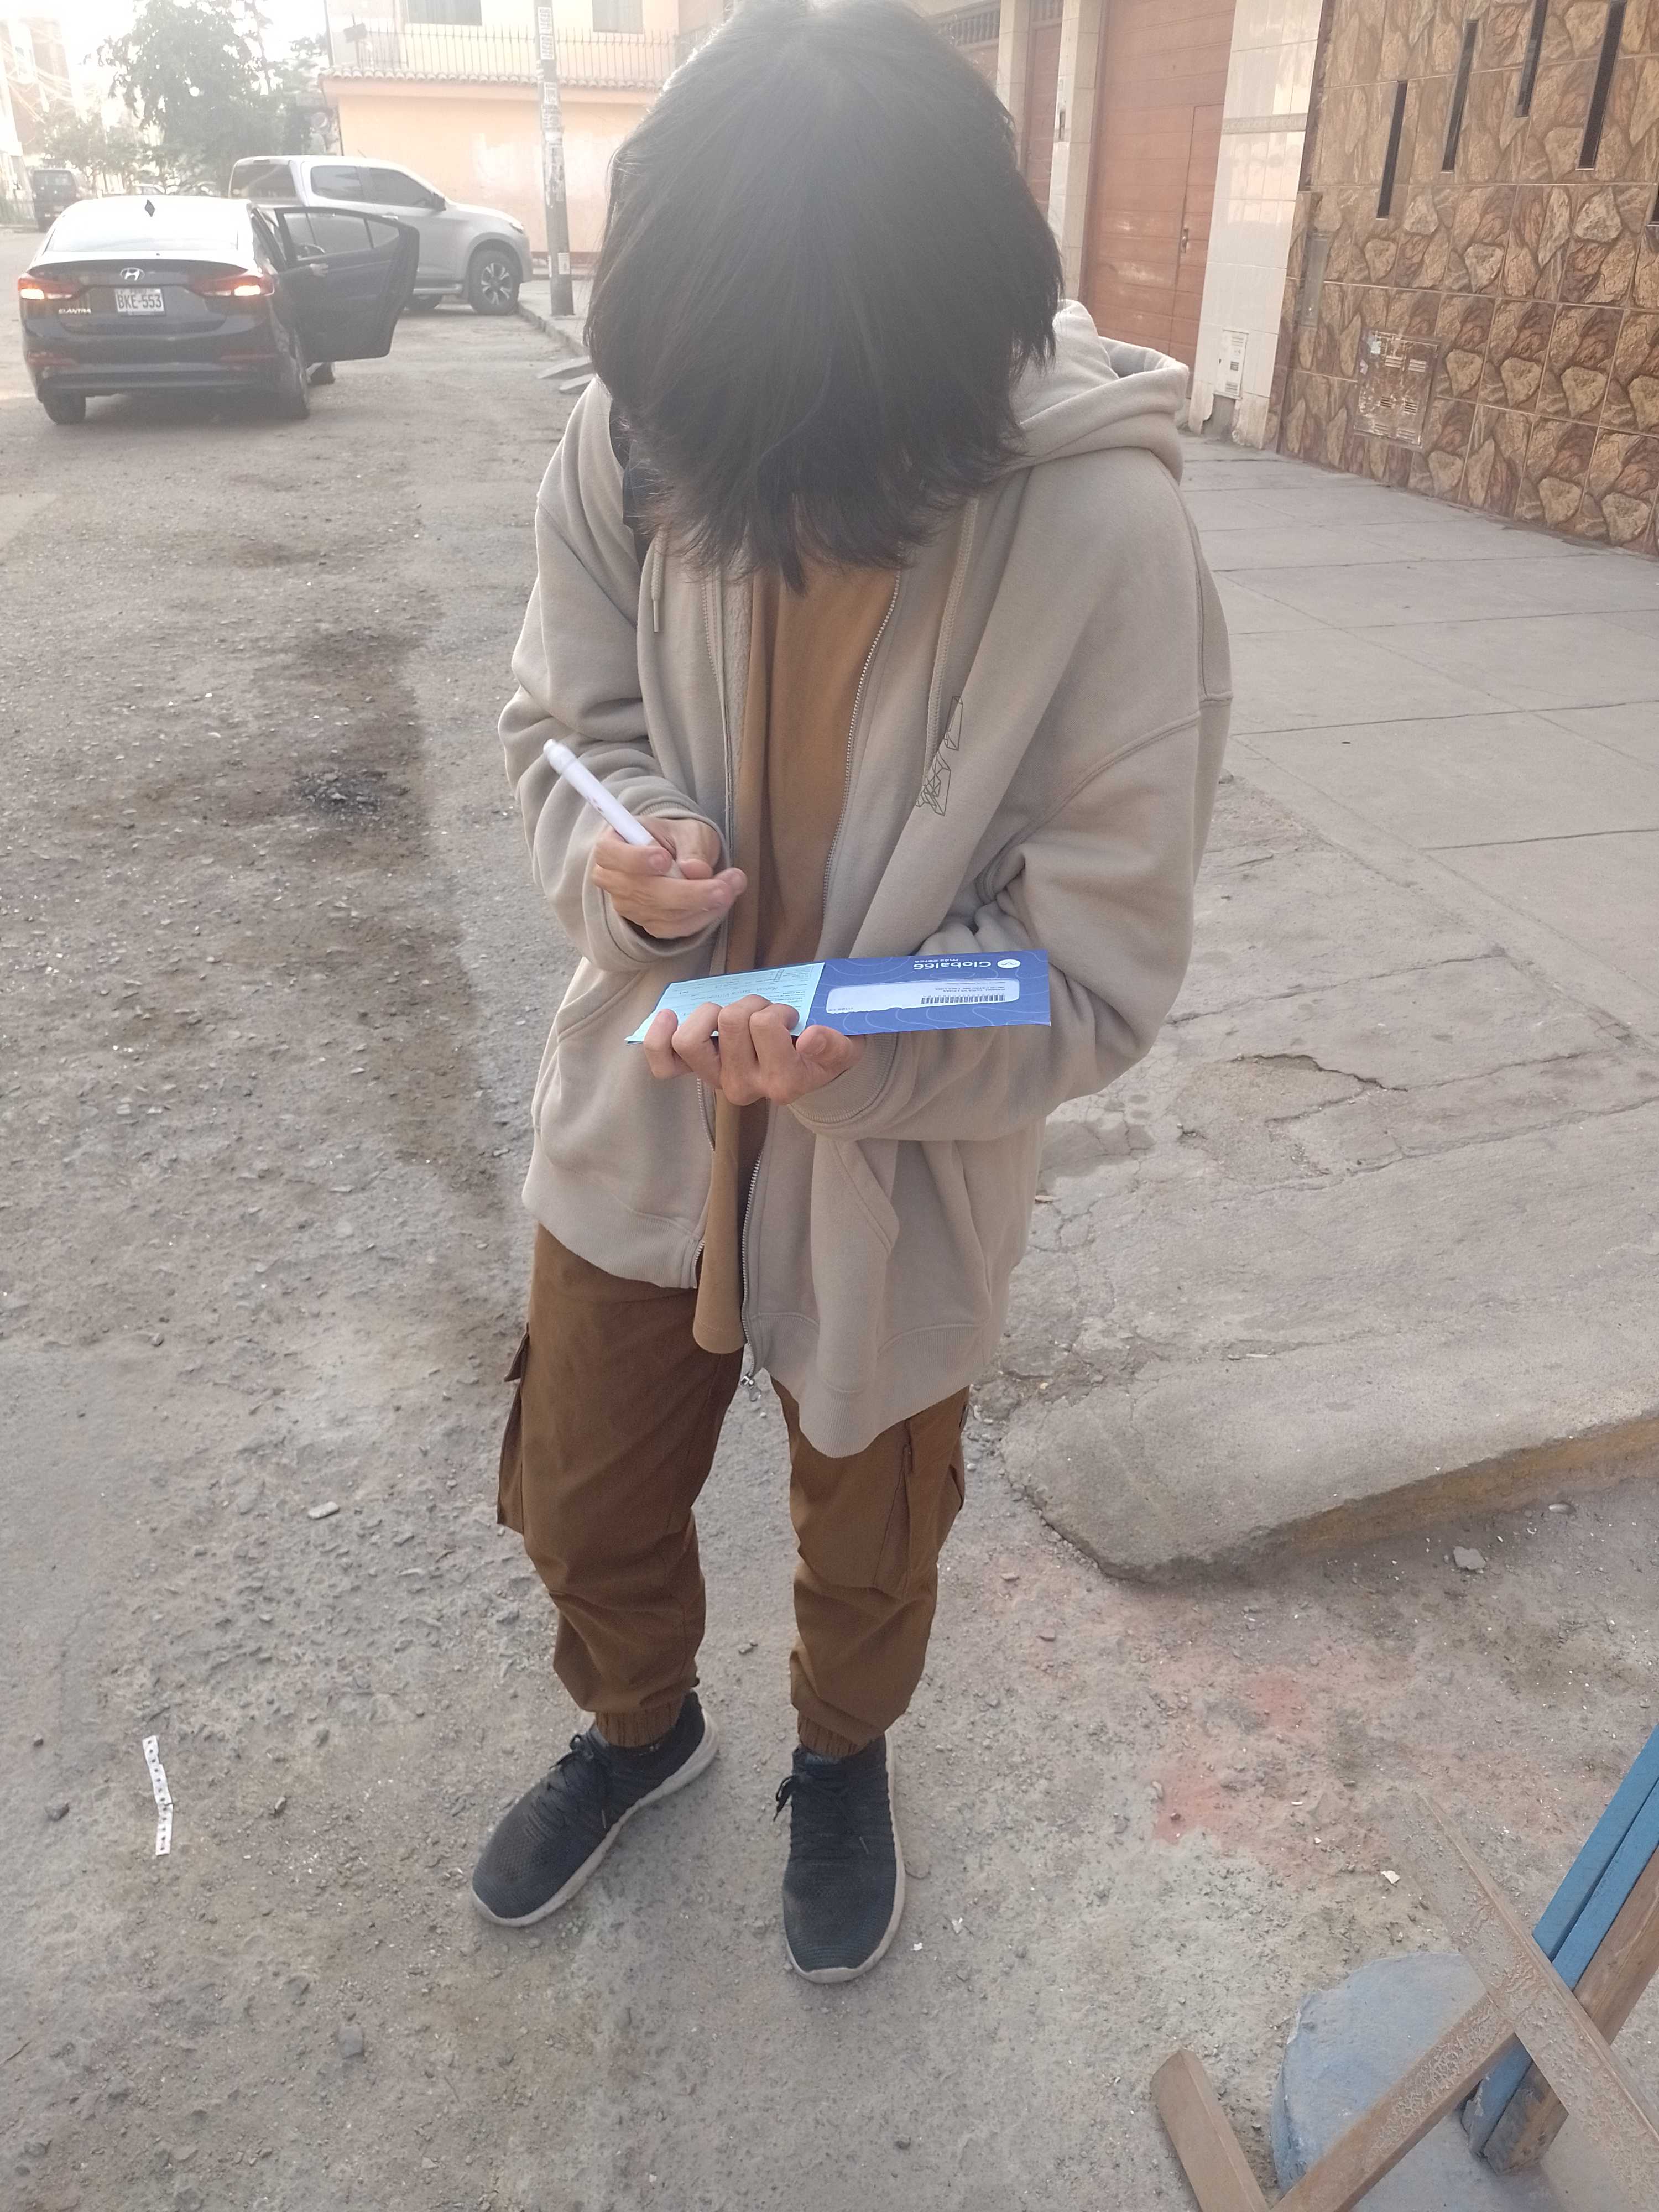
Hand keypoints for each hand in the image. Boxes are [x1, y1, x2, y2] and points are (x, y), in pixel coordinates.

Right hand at [592, 817, 744, 940]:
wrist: (680, 858)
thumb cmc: (678, 839)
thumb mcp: (689, 831)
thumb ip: (692, 847)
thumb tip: (695, 871)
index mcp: (612, 845)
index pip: (609, 854)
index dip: (634, 859)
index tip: (664, 858)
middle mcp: (614, 880)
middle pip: (643, 891)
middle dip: (688, 892)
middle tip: (724, 885)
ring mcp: (629, 906)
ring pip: (662, 914)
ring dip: (703, 904)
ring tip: (734, 883)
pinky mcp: (648, 924)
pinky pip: (675, 927)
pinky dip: (702, 917)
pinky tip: (722, 901)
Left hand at [642, 995, 865, 1104]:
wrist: (812, 1069)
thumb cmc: (825, 1050)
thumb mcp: (845, 1047)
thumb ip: (835, 1044)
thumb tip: (810, 1038)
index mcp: (783, 1083)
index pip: (765, 1025)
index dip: (777, 1011)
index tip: (792, 1017)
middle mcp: (746, 1089)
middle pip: (730, 1021)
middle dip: (750, 1004)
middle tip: (767, 1013)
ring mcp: (717, 1081)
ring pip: (692, 1038)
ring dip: (713, 1012)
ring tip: (736, 1015)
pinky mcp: (696, 1073)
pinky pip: (664, 1063)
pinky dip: (659, 1038)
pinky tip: (669, 1016)